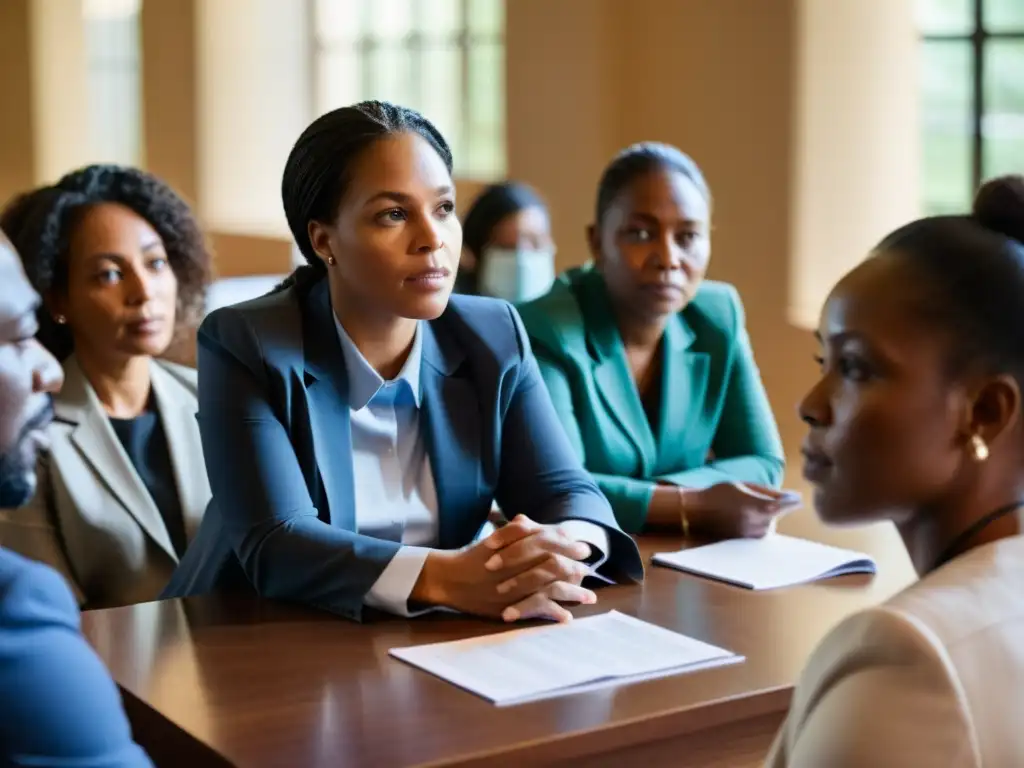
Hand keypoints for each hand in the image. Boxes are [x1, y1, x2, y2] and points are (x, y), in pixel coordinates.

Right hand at [411, 515, 595, 621]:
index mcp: (518, 546)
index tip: (583, 550)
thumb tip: (527, 520)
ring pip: (552, 588)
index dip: (569, 546)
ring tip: (589, 598)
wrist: (449, 578)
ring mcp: (516, 586)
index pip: (551, 543)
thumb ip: (513, 531)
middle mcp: (519, 565)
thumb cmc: (473, 558)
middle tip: (589, 572)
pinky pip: (538, 609)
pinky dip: (554, 613)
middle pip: (557, 565)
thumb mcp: (494, 541)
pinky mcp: (511, 605)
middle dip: (576, 569)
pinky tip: (567, 617)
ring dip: (573, 593)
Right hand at [684, 482, 798, 538]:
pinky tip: (742, 519)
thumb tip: (793, 496)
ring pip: (770, 525)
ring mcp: (752, 536)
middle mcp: (757, 524)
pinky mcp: (747, 544)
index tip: (796, 499)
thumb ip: (770, 492)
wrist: (696, 512)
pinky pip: (760, 533)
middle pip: (777, 516)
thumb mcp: (744, 486)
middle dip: (773, 508)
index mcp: (758, 507)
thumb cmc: (720, 494)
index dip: (792, 502)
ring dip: (764, 517)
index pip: (785, 506)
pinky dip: (757, 525)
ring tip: (744, 510)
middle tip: (753, 500)